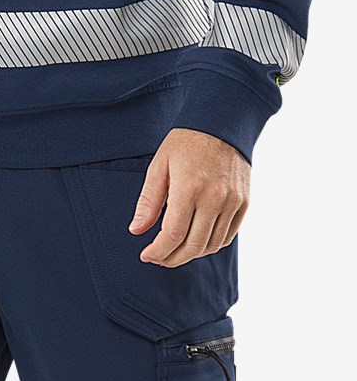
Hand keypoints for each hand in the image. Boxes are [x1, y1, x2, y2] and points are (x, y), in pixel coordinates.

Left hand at [128, 127, 249, 267]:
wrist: (222, 122)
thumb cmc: (186, 141)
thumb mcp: (160, 164)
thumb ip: (148, 201)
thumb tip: (136, 231)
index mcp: (189, 187)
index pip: (173, 235)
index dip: (158, 251)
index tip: (146, 254)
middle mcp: (214, 198)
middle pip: (193, 246)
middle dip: (172, 258)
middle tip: (159, 257)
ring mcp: (232, 202)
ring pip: (211, 245)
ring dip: (191, 254)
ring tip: (176, 250)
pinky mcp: (244, 202)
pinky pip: (228, 236)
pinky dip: (211, 244)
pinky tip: (197, 240)